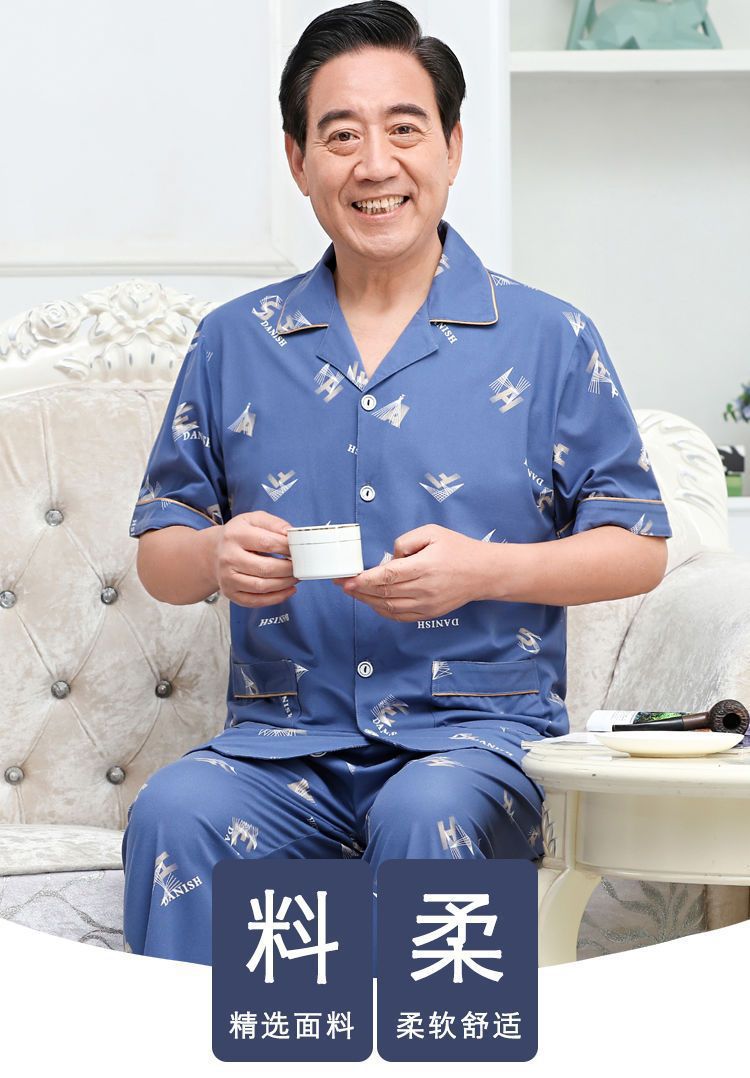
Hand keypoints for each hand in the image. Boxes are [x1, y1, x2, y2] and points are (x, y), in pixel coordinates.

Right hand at [213, 511, 298, 607]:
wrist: (216, 551)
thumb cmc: (239, 535)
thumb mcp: (254, 519)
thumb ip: (275, 524)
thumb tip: (292, 535)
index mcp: (235, 535)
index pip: (267, 543)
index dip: (288, 548)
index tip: (298, 549)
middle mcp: (228, 557)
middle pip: (265, 568)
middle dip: (289, 569)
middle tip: (300, 566)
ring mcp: (228, 578)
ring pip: (261, 586)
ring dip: (284, 584)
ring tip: (295, 577)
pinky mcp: (230, 593)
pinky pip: (256, 601)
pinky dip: (276, 598)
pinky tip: (287, 590)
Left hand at [331, 524, 489, 621]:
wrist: (483, 572)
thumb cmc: (458, 549)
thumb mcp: (432, 532)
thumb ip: (406, 542)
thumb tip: (390, 558)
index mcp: (424, 566)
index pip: (387, 576)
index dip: (364, 579)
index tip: (347, 579)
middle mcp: (424, 588)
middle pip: (384, 593)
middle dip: (359, 589)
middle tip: (342, 584)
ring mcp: (427, 604)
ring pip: (390, 607)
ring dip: (368, 601)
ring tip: (353, 592)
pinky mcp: (430, 613)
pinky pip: (400, 616)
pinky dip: (383, 611)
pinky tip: (372, 603)